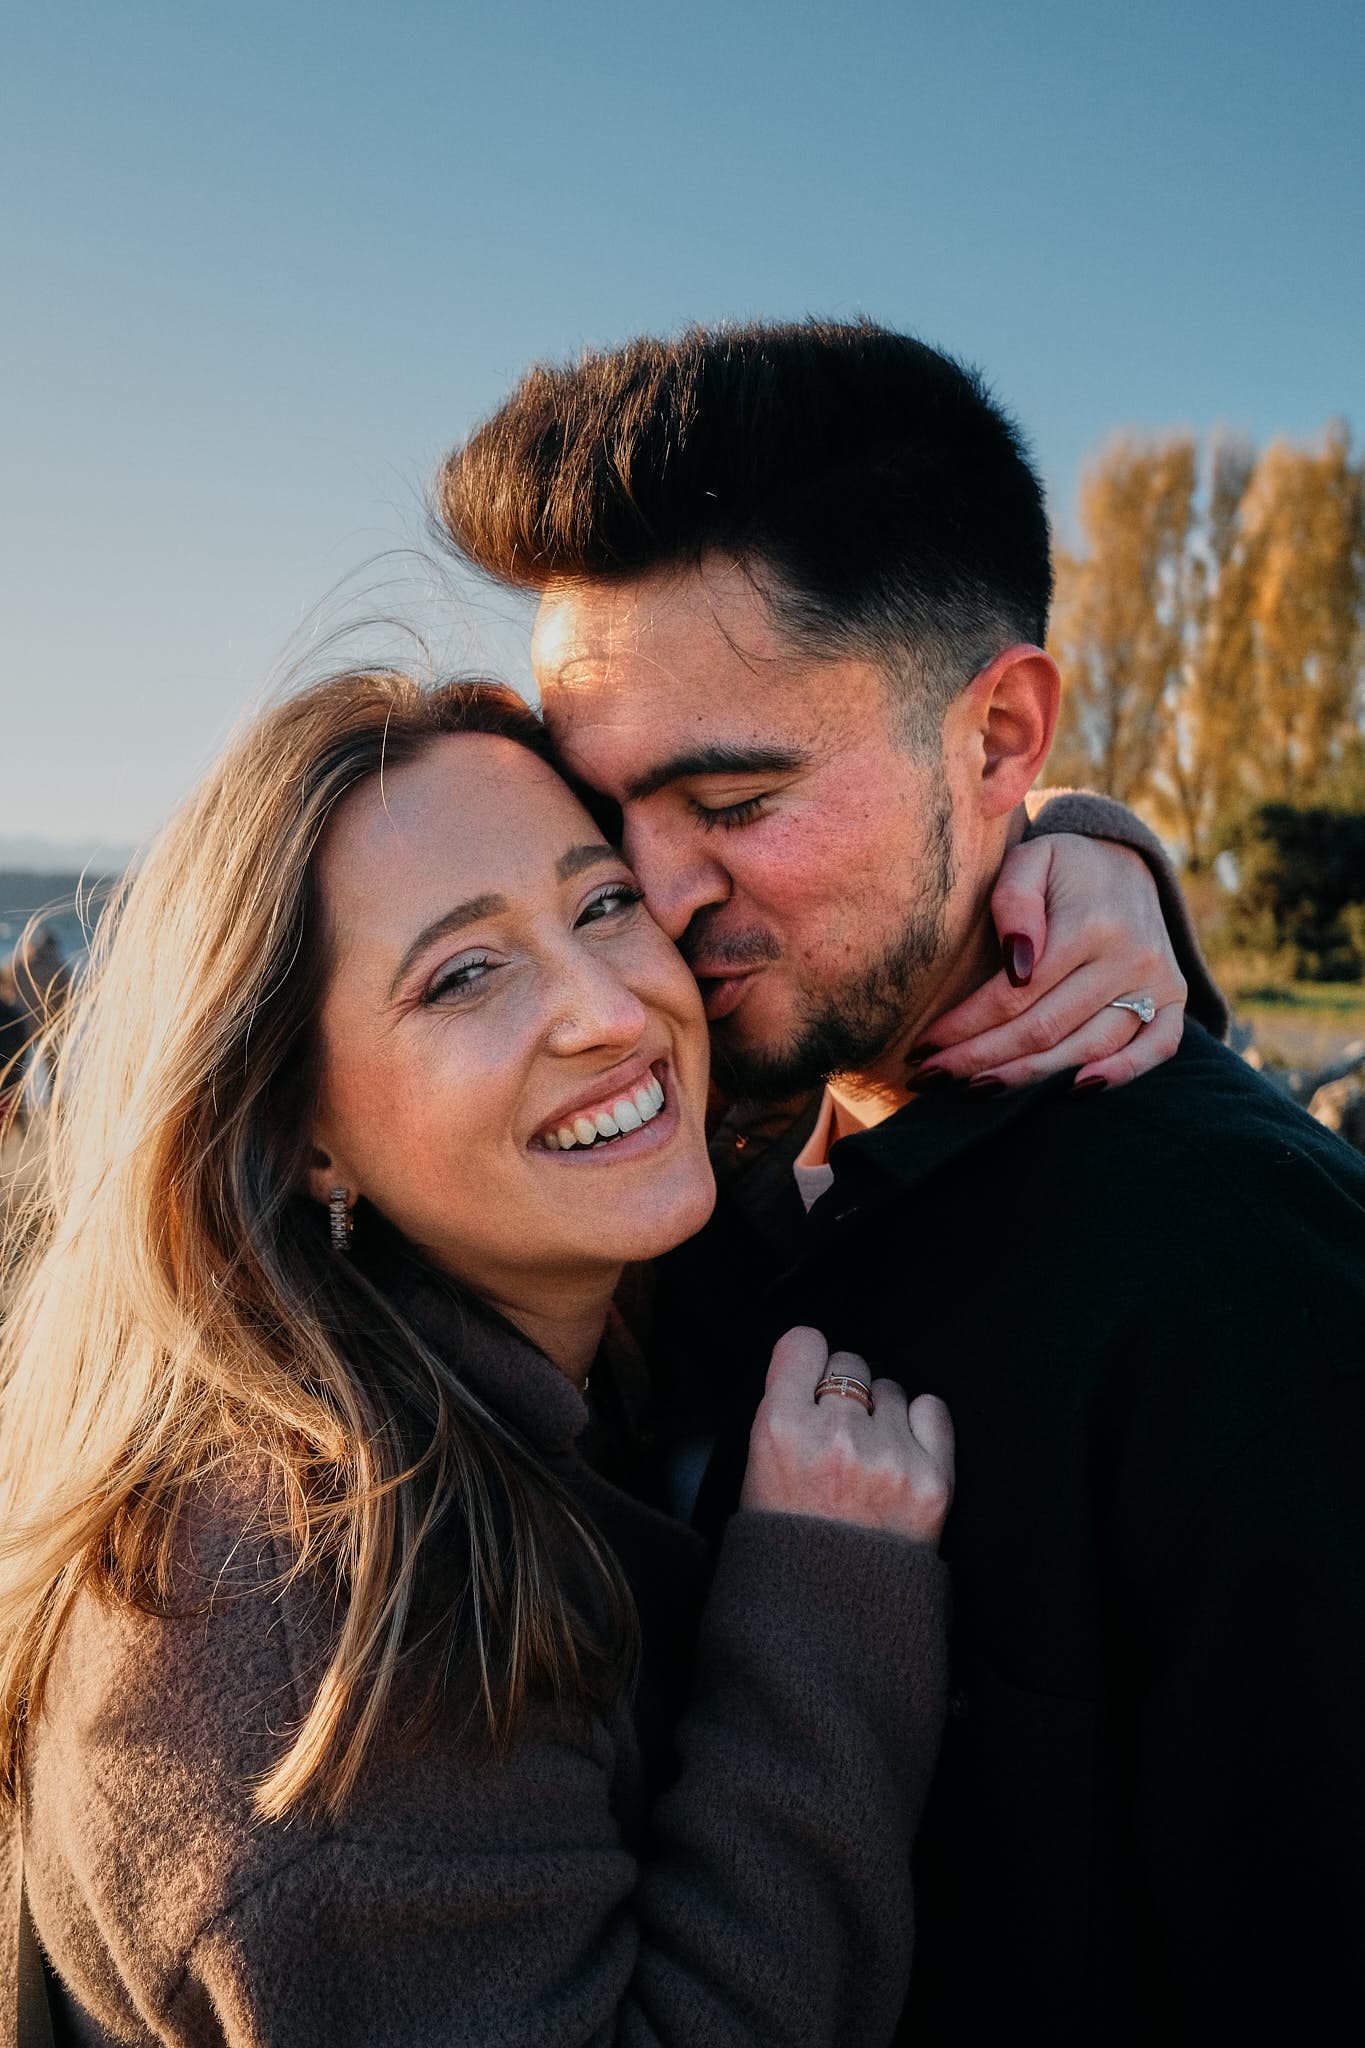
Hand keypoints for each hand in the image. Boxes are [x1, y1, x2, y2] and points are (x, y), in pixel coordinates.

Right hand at [740, 1327, 953, 1546]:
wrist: (829, 1618)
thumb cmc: (790, 1546)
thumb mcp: (756, 1470)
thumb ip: (783, 1412)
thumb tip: (813, 1370)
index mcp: (780, 1429)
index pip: (804, 1344)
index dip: (808, 1362)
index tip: (811, 1378)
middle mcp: (836, 1435)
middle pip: (850, 1365)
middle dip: (845, 1395)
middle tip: (839, 1435)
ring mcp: (888, 1456)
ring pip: (891, 1391)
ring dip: (881, 1416)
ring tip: (868, 1462)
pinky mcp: (932, 1479)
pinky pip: (932, 1410)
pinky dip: (919, 1426)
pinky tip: (901, 1456)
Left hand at [915, 834, 1186, 1091]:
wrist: (1125, 860)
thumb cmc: (1060, 866)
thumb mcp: (1030, 861)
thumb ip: (1014, 900)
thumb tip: (1016, 963)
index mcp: (1090, 924)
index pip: (1014, 996)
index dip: (964, 1027)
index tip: (921, 1048)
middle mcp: (1130, 957)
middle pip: (1044, 1029)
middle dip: (980, 1059)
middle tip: (929, 1078)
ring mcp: (1157, 981)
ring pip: (1087, 1048)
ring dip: (1028, 1077)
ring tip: (974, 1090)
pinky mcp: (1174, 998)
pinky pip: (1156, 1049)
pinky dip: (1120, 1075)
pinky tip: (1071, 1092)